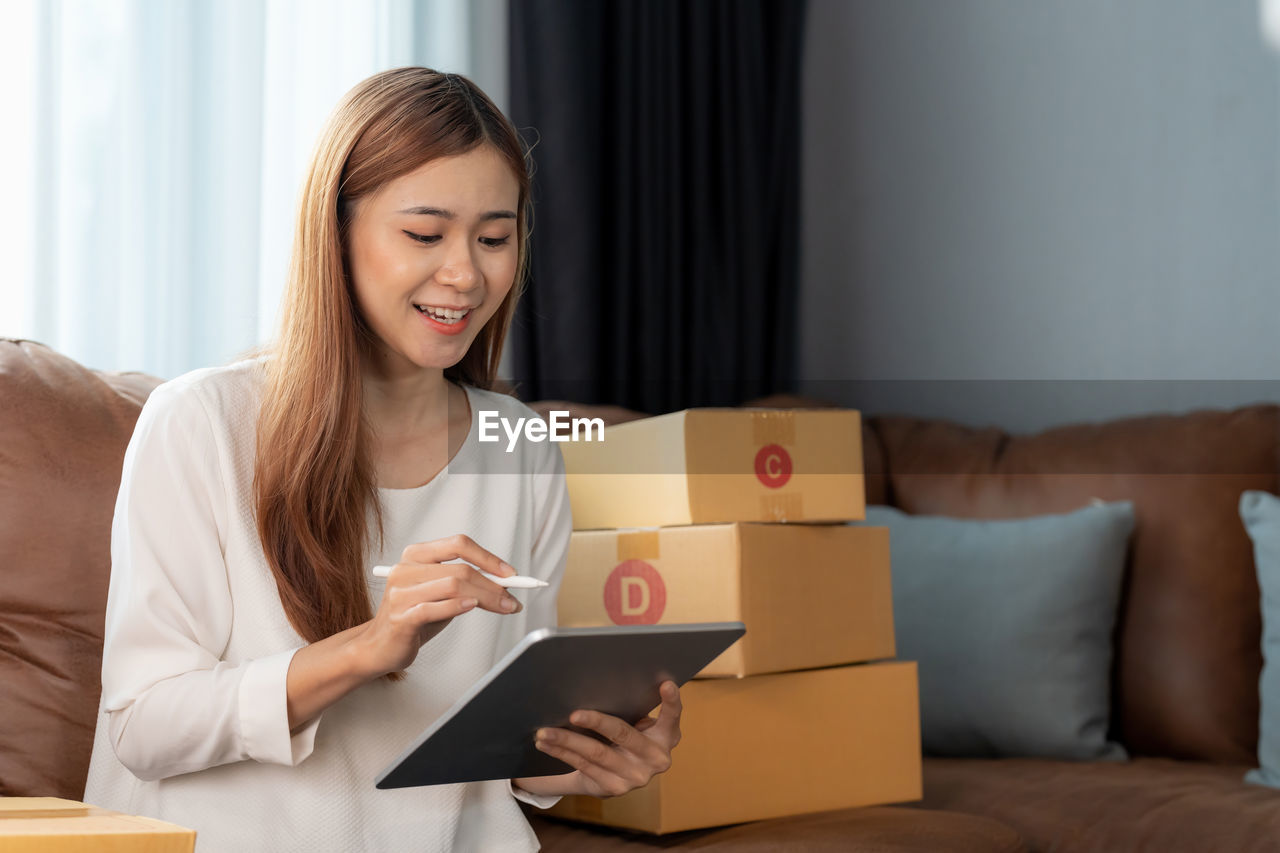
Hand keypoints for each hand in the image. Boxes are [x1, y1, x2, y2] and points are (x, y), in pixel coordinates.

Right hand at [353, 535, 521, 677]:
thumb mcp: (441, 593)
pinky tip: (471, 607)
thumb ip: (465, 583)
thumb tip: (504, 583)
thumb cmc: (415, 617)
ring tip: (502, 607)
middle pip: (460, 569)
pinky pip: (435, 607)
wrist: (380, 647)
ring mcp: (401, 592)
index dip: (488, 557)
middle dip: (493, 585)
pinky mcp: (400, 616)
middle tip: (512, 599)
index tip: (510, 573)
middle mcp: (406, 569)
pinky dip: (458, 606)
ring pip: (452, 585)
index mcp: (416, 555)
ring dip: (485, 597)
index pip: (458, 544)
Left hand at [527, 680, 681, 797]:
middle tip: (573, 714)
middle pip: (622, 734)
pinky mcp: (613, 788)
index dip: (671, 702)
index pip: (671, 718)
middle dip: (596, 722)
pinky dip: (562, 754)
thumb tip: (647, 677)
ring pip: (596, 753)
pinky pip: (583, 766)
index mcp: (666, 736)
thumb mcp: (639, 729)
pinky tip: (546, 744)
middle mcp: (655, 757)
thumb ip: (643, 708)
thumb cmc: (628, 742)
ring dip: (567, 741)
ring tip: (544, 732)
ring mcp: (635, 775)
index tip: (665, 684)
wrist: (617, 779)